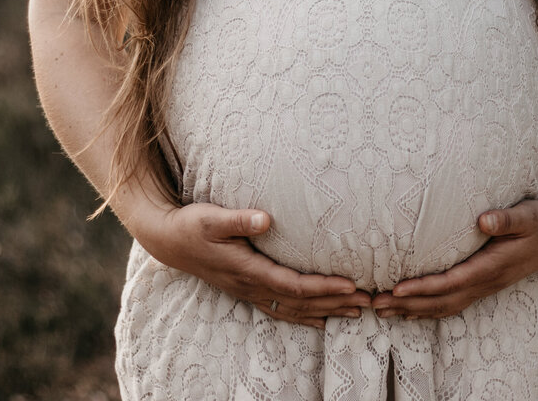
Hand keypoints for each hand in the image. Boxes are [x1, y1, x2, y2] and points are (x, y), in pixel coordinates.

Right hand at [134, 202, 371, 328]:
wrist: (169, 241)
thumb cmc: (192, 225)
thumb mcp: (212, 218)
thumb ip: (239, 219)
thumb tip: (265, 219)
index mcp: (247, 269)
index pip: (293, 284)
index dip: (322, 287)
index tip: (350, 284)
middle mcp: (251, 286)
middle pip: (300, 302)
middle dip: (335, 302)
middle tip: (368, 301)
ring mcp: (249, 291)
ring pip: (294, 309)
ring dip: (326, 311)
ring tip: (356, 311)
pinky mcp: (247, 289)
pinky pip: (281, 308)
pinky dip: (304, 316)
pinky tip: (321, 320)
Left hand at [370, 199, 537, 319]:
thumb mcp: (527, 216)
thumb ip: (506, 219)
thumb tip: (484, 220)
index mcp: (491, 266)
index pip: (451, 282)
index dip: (424, 287)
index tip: (397, 289)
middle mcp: (485, 282)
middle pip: (441, 301)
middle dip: (407, 304)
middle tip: (374, 304)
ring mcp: (483, 287)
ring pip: (443, 306)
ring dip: (412, 310)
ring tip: (382, 310)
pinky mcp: (481, 285)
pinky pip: (451, 304)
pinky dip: (428, 310)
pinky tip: (409, 311)